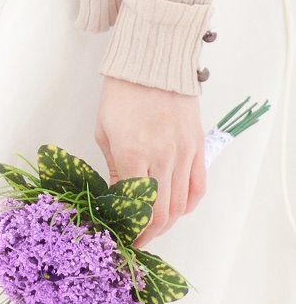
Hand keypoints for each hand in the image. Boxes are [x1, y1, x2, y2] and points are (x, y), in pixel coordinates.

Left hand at [95, 77, 205, 247]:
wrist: (152, 63)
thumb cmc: (121, 95)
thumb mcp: (105, 133)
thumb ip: (113, 170)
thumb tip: (118, 199)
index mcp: (132, 155)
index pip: (134, 208)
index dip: (128, 228)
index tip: (121, 236)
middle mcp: (161, 158)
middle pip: (160, 214)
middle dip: (147, 234)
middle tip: (137, 240)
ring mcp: (183, 153)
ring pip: (180, 205)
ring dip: (167, 223)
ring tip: (154, 228)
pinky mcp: (197, 147)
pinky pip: (198, 186)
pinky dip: (188, 205)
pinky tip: (178, 211)